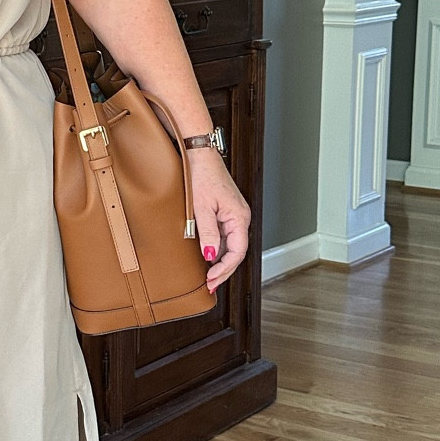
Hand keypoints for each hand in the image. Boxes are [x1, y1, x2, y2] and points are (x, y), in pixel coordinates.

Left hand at [190, 148, 249, 291]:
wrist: (199, 154)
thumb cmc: (202, 175)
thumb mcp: (202, 207)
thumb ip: (208, 233)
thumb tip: (211, 256)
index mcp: (239, 217)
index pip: (237, 252)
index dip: (225, 269)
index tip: (211, 280)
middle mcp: (240, 218)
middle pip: (235, 252)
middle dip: (223, 270)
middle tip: (209, 285)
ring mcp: (232, 215)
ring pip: (230, 245)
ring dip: (219, 262)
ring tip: (207, 277)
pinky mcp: (224, 212)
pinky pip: (224, 236)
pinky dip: (216, 249)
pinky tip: (207, 258)